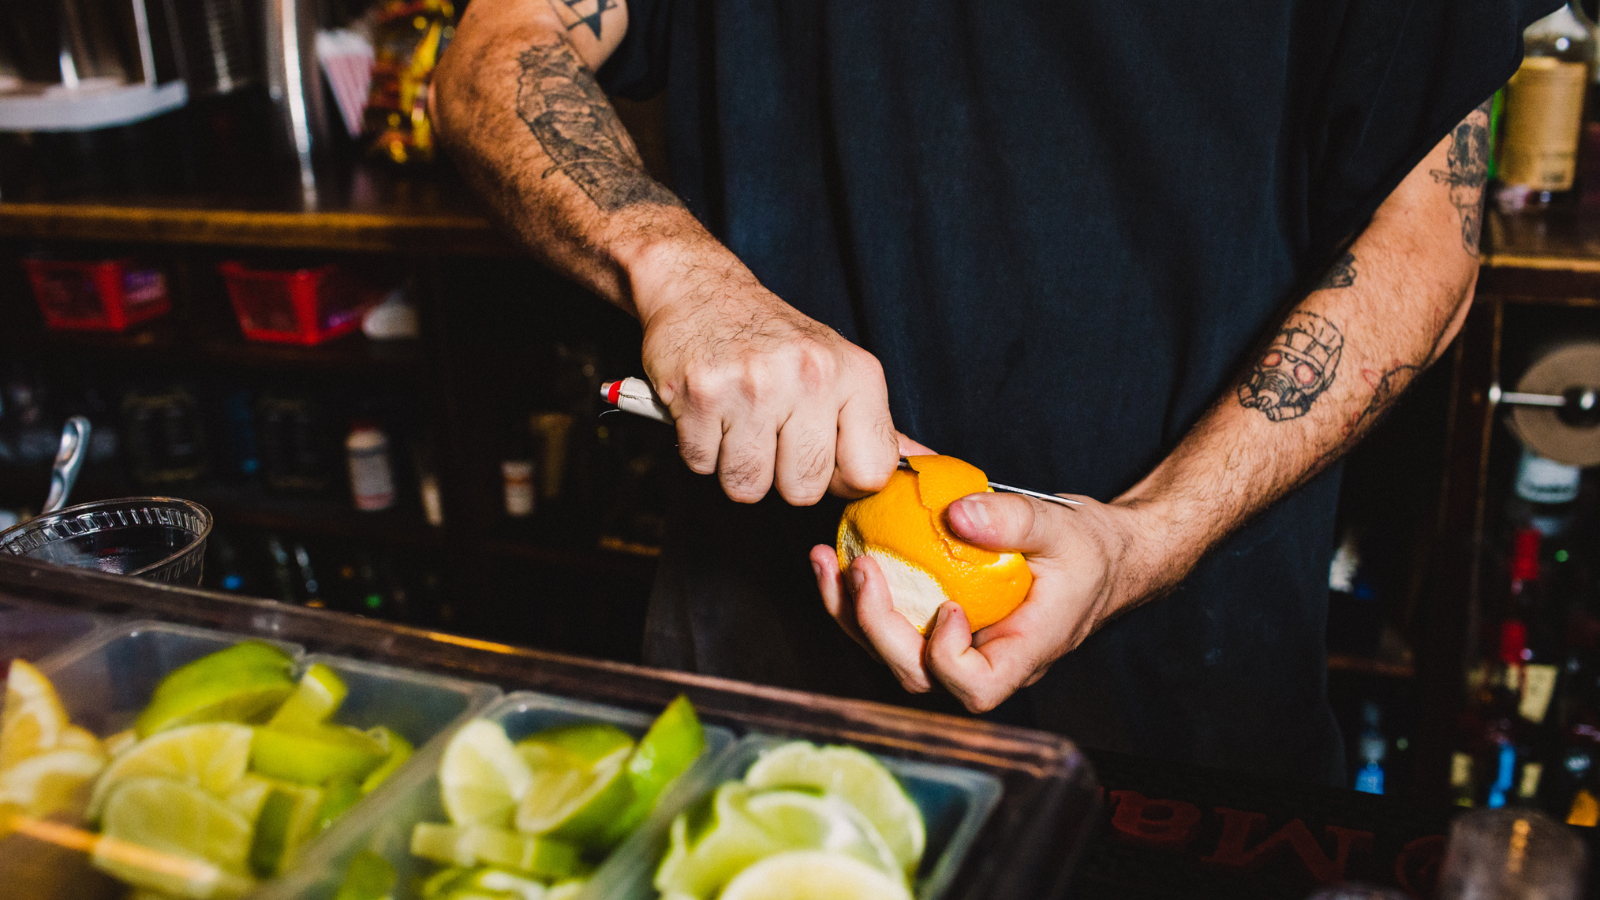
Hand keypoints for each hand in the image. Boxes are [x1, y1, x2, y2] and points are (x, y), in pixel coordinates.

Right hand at [633, 243, 898, 504]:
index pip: (870, 473)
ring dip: (735, 465)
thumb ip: (876, 426)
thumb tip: (926, 462)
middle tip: (769, 430)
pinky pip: (702, 465)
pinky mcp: (701, 392)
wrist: (702, 290)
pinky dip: (700, 448)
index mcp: (857, 373)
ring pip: (748, 486)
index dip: (839, 478)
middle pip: (804, 491)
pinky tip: (710, 411)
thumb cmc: (776, 341)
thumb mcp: (839, 370)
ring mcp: (755, 384)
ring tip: (737, 419)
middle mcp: (812, 376)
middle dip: (780, 475)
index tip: (820, 454)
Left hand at [812, 491, 1169, 711]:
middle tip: (860, 568)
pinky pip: (890, 622)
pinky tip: (838, 555)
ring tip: (828, 561)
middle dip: (877, 625)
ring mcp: (956, 644)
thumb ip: (1014, 520)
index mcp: (1022, 653)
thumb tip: (957, 513)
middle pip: (918, 673)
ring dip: (851, 611)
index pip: (977, 688)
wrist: (1098, 556)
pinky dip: (858, 595)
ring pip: (892, 652)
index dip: (948, 660)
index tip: (948, 608)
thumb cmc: (1088, 551)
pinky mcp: (934, 622)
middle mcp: (983, 658)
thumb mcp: (1062, 528)